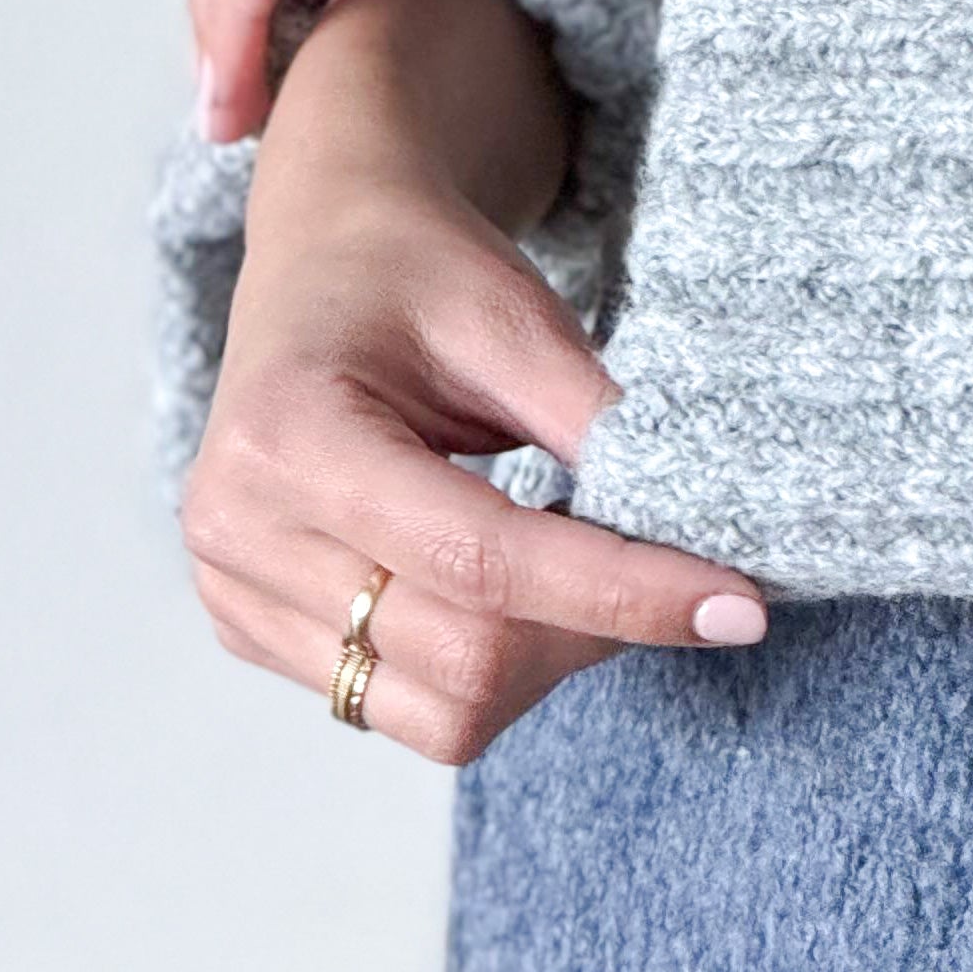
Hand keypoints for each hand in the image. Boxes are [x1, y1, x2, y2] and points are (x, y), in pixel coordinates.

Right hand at [182, 0, 766, 764]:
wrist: (325, 258)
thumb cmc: (415, 272)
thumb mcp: (513, 314)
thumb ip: (594, 423)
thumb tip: (696, 531)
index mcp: (287, 438)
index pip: (481, 562)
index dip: (622, 593)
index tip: (737, 607)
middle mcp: (238, 531)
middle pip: (466, 657)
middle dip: (595, 628)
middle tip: (662, 567)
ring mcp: (235, 592)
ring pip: (443, 713)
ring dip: (547, 660)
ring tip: (575, 567)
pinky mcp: (252, 629)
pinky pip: (405, 709)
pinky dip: (489, 667)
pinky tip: (509, 588)